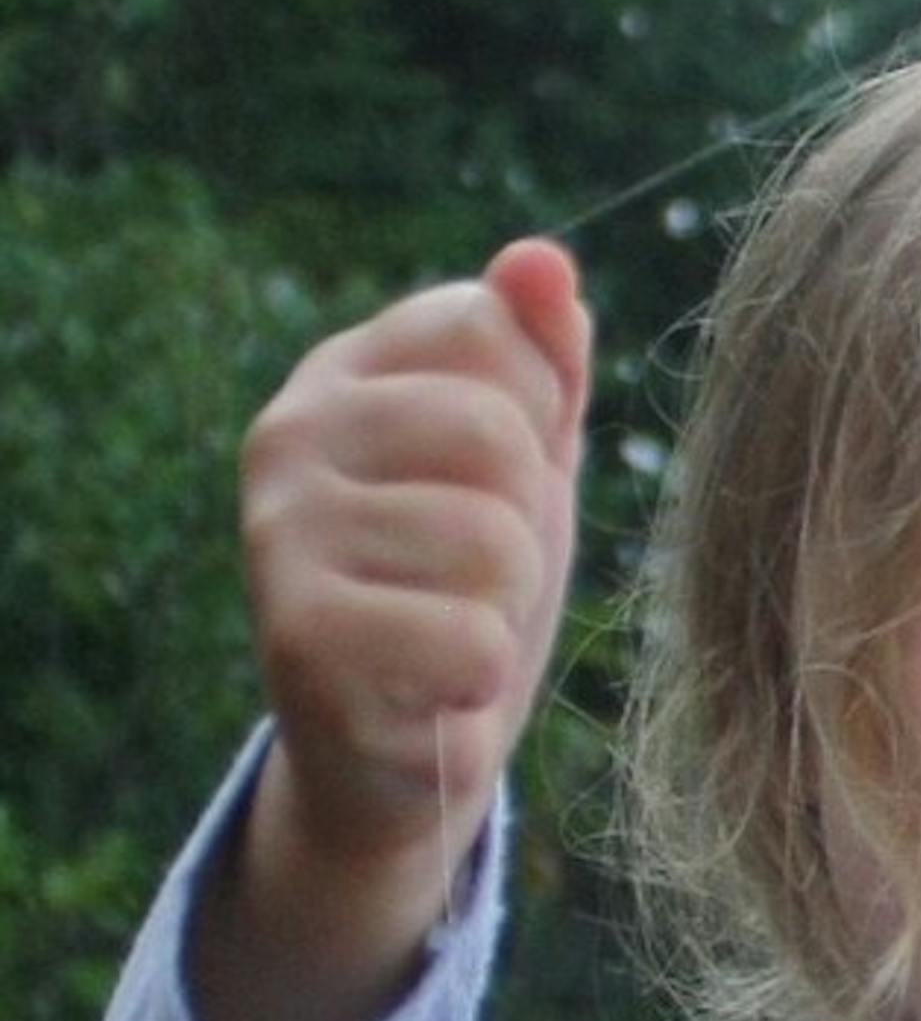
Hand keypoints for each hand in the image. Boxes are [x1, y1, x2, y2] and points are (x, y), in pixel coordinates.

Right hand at [242, 238, 588, 876]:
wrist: (397, 760)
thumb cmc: (464, 595)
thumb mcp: (521, 467)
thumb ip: (540, 360)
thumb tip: (541, 260)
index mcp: (343, 372)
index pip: (492, 330)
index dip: (537, 423)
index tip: (494, 487)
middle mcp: (287, 434)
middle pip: (496, 437)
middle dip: (526, 528)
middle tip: (476, 583)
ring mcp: (278, 535)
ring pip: (491, 545)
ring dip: (505, 612)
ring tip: (451, 637)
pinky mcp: (295, 642)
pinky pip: (470, 643)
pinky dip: (479, 685)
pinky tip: (431, 693)